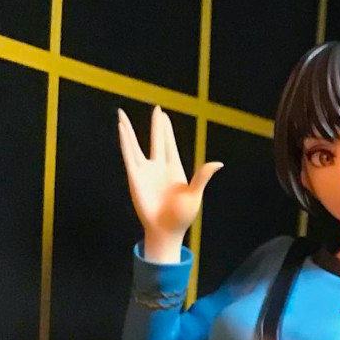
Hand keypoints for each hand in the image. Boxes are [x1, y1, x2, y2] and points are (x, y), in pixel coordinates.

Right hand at [118, 106, 221, 263]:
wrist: (166, 231)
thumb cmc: (182, 216)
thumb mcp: (195, 194)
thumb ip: (203, 176)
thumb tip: (218, 162)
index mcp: (174, 169)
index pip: (169, 144)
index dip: (166, 130)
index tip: (163, 115)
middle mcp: (159, 167)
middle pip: (156, 140)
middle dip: (156, 125)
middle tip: (156, 109)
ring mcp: (145, 171)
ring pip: (135, 144)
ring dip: (129, 129)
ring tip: (122, 114)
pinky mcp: (134, 177)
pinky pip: (128, 155)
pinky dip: (124, 141)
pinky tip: (121, 128)